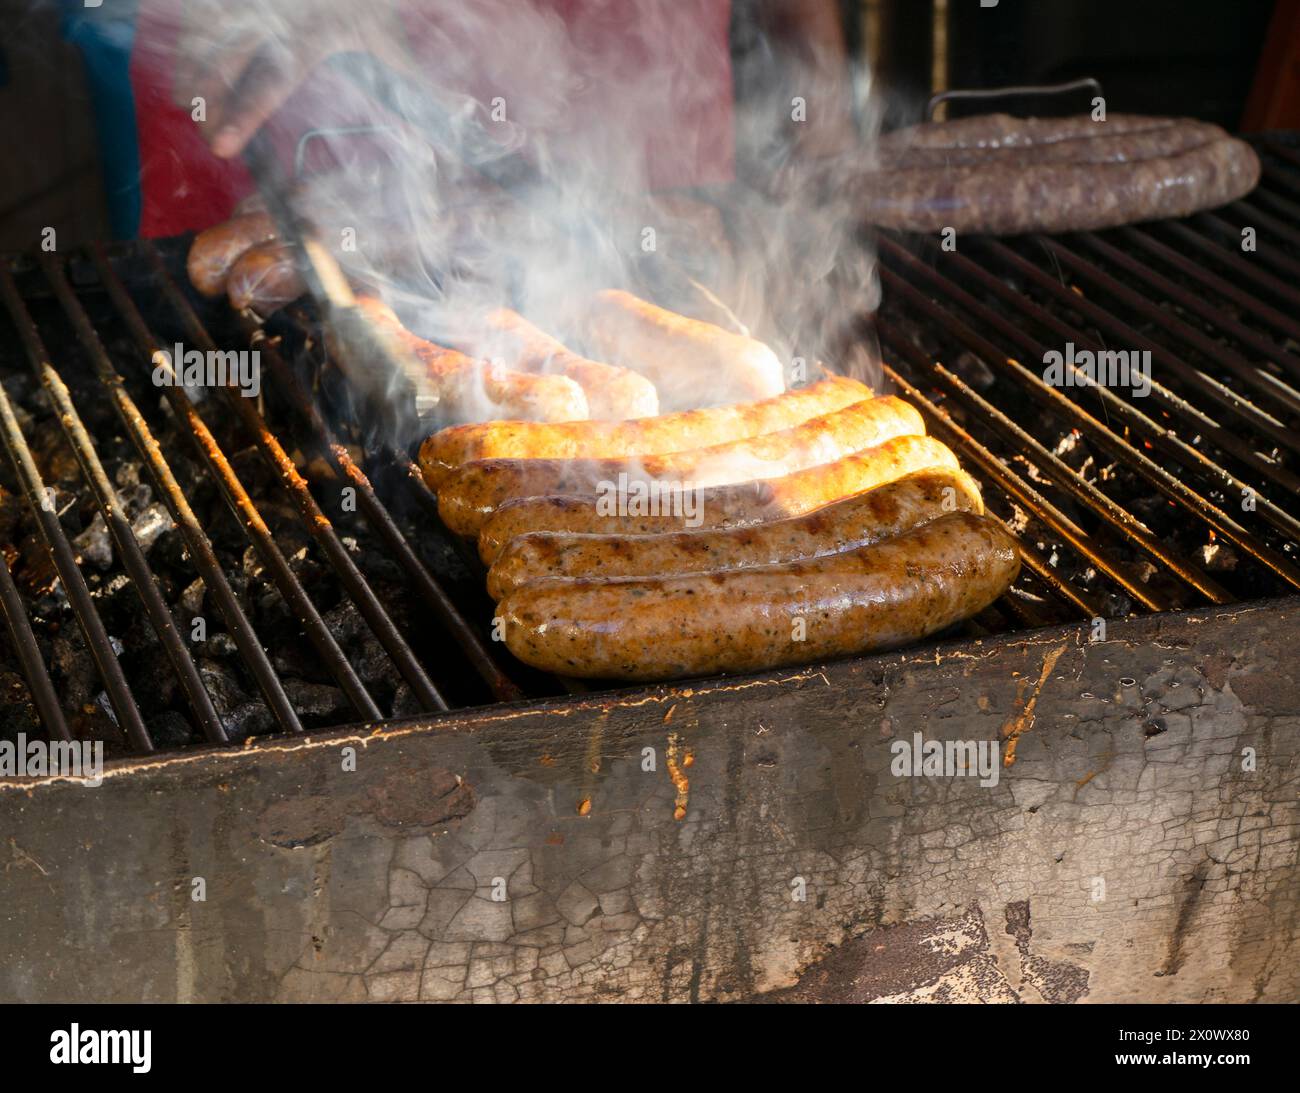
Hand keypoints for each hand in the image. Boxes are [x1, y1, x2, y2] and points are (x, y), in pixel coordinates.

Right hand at [171, 0, 412, 157]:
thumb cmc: (367, 0)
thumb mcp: (390, 37)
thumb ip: (420, 80)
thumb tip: (464, 112)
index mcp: (313, 32)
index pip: (273, 81)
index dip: (244, 115)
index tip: (222, 147)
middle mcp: (275, 11)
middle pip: (224, 61)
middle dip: (206, 99)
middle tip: (204, 135)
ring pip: (203, 35)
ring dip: (190, 71)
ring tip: (189, 104)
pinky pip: (197, 13)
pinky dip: (187, 41)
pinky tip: (187, 69)